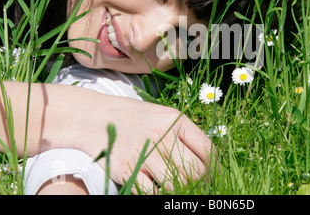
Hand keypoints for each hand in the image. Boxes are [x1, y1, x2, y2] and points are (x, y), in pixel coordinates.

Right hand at [78, 95, 215, 193]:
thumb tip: (208, 159)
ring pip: (177, 185)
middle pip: (196, 171)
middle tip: (198, 187)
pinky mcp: (126, 169)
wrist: (94, 117)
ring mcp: (143, 153)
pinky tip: (157, 188)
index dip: (216, 169)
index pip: (208, 150)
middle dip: (201, 183)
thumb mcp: (162, 115)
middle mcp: (162, 135)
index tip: (214, 177)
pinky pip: (152, 193)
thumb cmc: (133, 118)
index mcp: (175, 120)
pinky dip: (158, 194)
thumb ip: (184, 134)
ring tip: (177, 187)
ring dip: (180, 190)